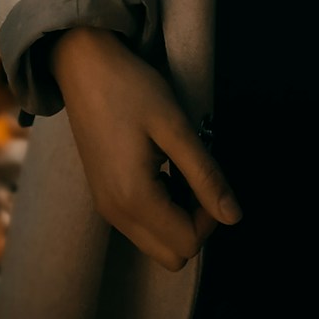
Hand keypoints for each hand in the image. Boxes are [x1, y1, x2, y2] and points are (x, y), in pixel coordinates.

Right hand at [52, 26, 240, 271]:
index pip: (188, 243)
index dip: (210, 214)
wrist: (83, 64)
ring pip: (157, 243)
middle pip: (172, 254)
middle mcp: (116, 215)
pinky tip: (162, 166)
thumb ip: (205, 175)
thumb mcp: (175, 126)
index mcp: (134, 199)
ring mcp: (107, 208)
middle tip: (196, 175)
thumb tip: (235, 217)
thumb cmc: (131, 88)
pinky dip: (160, 208)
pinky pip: (141, 225)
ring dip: (178, 215)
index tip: (208, 173)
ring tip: (179, 166)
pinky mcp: (104, 196)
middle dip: (195, 222)